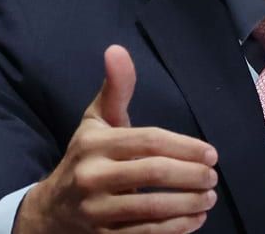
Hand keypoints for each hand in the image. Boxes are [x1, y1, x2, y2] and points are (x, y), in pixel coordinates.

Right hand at [16, 45, 218, 232]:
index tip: (211, 154)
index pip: (149, 141)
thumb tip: (117, 49)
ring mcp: (96, 210)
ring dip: (188, 203)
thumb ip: (115, 89)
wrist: (50, 210)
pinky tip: (195, 220)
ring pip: (151, 207)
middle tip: (213, 177)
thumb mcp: (96, 121)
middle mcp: (92, 176)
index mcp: (96, 143)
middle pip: (154, 172)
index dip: (185, 146)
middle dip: (192, 175)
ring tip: (209, 197)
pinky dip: (176, 229)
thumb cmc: (85, 157)